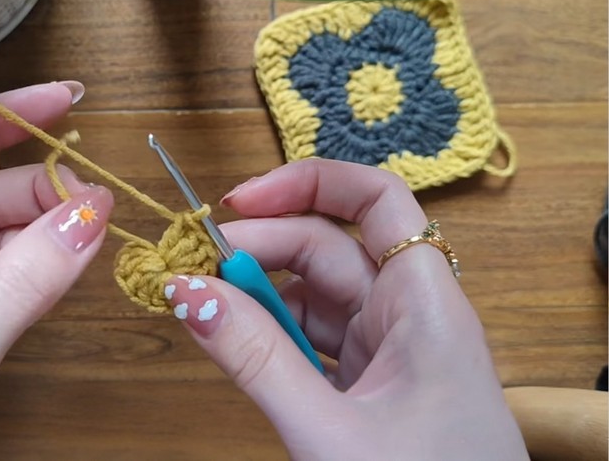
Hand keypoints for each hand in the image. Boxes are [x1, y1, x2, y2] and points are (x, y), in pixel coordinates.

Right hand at [163, 160, 527, 459]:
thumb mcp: (328, 429)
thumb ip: (256, 359)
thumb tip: (188, 291)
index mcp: (425, 306)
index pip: (376, 201)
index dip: (307, 184)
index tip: (237, 201)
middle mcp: (411, 314)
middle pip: (330, 246)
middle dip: (261, 245)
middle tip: (194, 266)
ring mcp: (391, 350)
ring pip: (318, 293)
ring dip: (260, 292)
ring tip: (208, 308)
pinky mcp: (372, 383)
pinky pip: (316, 337)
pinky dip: (273, 334)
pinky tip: (239, 345)